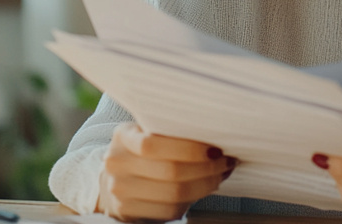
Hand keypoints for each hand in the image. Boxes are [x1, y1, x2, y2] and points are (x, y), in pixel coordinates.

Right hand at [97, 122, 235, 221]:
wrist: (116, 179)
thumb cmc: (144, 152)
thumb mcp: (149, 132)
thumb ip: (173, 131)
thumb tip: (217, 135)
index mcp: (124, 136)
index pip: (154, 143)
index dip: (190, 148)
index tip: (215, 149)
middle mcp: (117, 162)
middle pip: (170, 170)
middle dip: (206, 168)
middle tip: (225, 163)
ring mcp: (120, 189)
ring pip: (173, 193)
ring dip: (204, 185)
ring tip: (219, 176)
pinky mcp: (126, 211)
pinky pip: (168, 210)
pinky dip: (192, 201)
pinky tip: (202, 191)